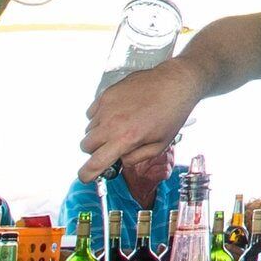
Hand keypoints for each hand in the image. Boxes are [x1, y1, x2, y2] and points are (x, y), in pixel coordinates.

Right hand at [79, 56, 210, 188]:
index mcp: (126, 138)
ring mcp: (107, 106)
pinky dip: (99, 117)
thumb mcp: (159, 145)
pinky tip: (117, 115)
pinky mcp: (107, 93)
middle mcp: (112, 123)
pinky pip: (92, 112)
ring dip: (99, 133)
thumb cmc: (171, 114)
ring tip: (121, 127)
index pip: (95, 163)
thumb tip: (120, 161)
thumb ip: (136, 157)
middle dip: (96, 151)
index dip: (87, 174)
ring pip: (89, 129)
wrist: (175, 83)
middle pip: (86, 146)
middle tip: (112, 147)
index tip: (86, 176)